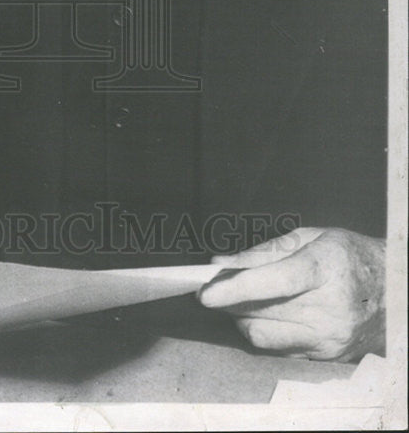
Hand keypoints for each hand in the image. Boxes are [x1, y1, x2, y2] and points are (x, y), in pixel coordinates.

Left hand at [197, 227, 384, 361]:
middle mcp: (330, 308)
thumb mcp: (310, 237)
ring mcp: (329, 338)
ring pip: (263, 335)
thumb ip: (264, 250)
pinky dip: (261, 330)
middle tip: (212, 286)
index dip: (237, 287)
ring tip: (236, 299)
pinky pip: (277, 348)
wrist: (393, 291)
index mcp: (327, 268)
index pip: (275, 281)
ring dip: (240, 317)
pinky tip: (263, 314)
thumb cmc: (348, 256)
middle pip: (262, 310)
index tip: (205, 292)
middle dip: (228, 299)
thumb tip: (223, 264)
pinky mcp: (326, 357)